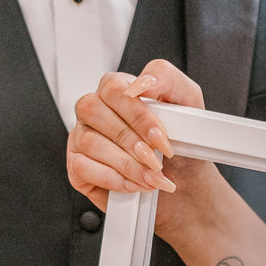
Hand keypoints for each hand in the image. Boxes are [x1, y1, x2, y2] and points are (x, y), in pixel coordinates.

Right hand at [68, 60, 214, 226]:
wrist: (183, 186)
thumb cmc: (181, 146)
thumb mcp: (188, 104)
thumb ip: (168, 79)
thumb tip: (145, 81)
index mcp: (118, 90)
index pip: (113, 88)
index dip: (136, 114)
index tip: (160, 137)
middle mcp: (96, 110)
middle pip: (94, 110)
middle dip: (131, 141)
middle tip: (157, 161)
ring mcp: (82, 136)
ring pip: (90, 142)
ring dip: (127, 164)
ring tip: (151, 177)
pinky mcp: (77, 165)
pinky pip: (82, 167)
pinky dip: (114, 179)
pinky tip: (134, 185)